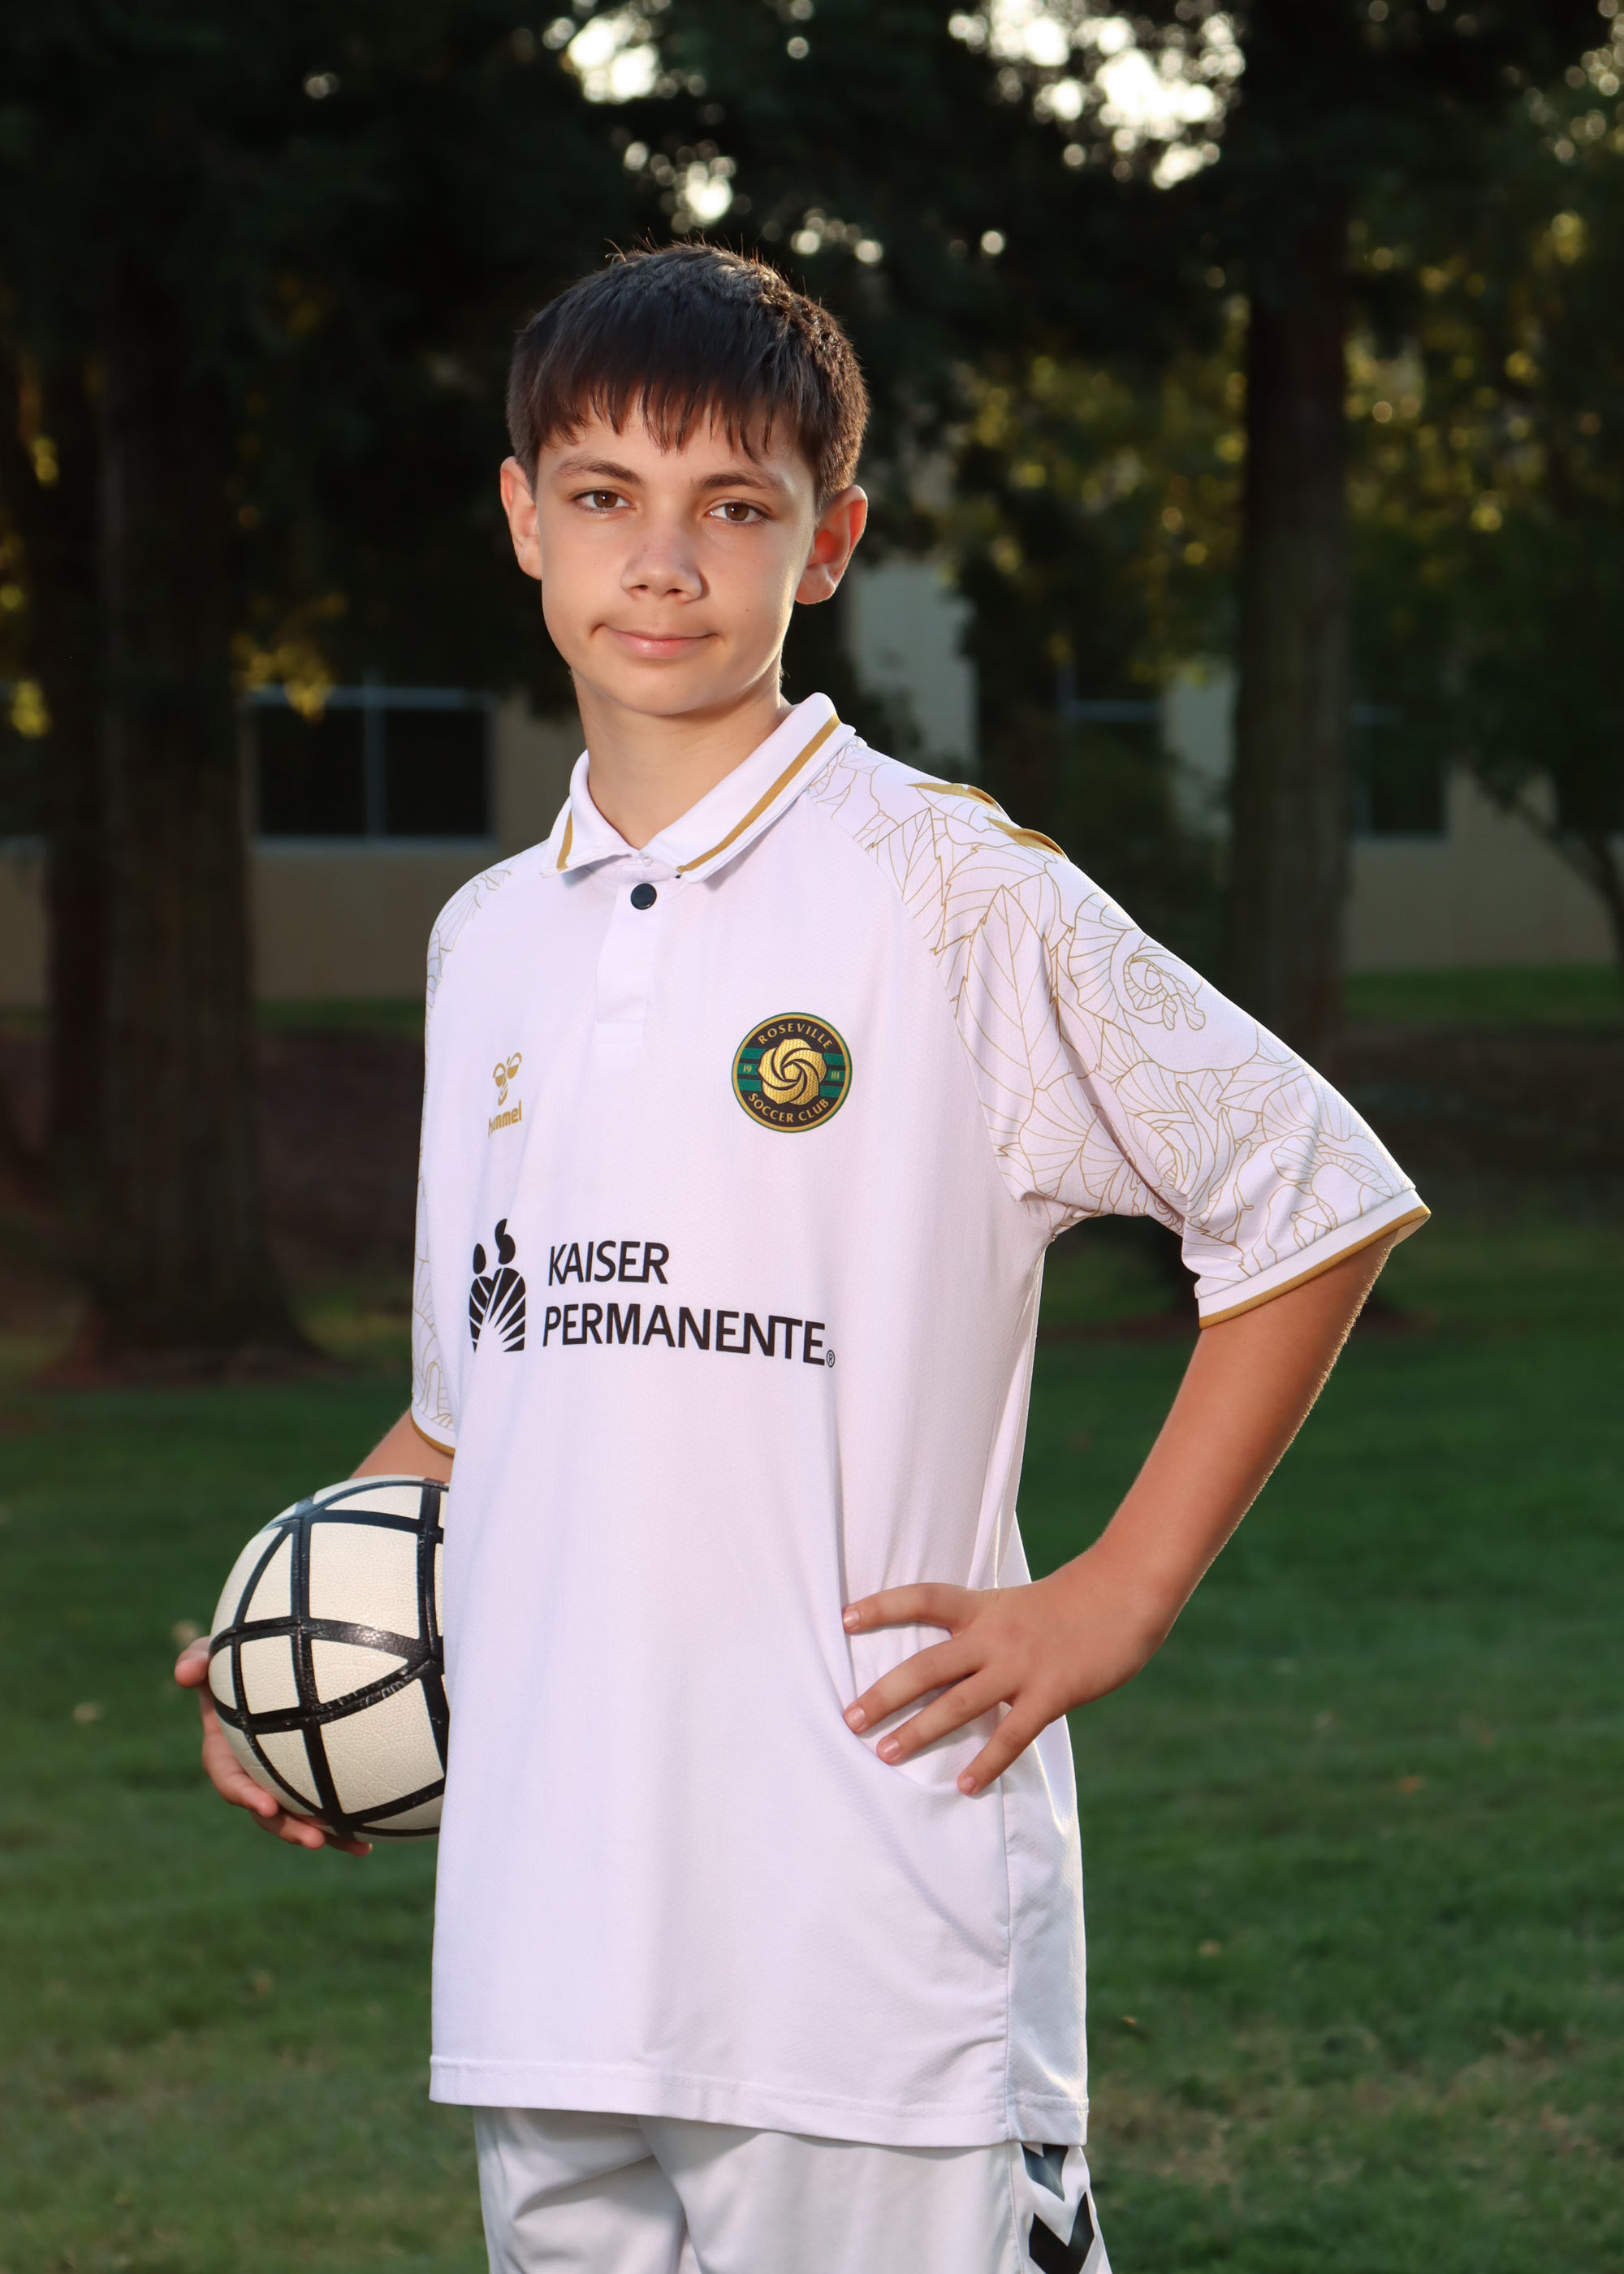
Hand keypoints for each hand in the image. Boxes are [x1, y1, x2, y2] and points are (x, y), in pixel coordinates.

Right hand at [174, 1638, 370, 1856]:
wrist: (268, 1660)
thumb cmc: (236, 1657)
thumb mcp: (211, 1655)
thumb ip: (197, 1659)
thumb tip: (183, 1672)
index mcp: (227, 1751)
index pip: (231, 1780)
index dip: (245, 1795)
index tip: (266, 1806)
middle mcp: (254, 1772)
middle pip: (268, 1811)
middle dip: (289, 1829)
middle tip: (314, 1840)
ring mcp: (283, 1777)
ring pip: (301, 1815)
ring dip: (326, 1834)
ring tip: (358, 1847)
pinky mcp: (311, 1775)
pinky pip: (326, 1802)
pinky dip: (347, 1820)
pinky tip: (372, 1838)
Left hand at [841, 1547, 1164, 1795]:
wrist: (1123, 1595)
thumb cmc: (1069, 1603)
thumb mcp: (1015, 1604)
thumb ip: (983, 1629)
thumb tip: (949, 1661)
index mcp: (982, 1608)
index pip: (922, 1599)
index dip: (882, 1607)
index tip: (844, 1618)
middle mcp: (993, 1636)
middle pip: (927, 1665)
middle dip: (885, 1693)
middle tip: (850, 1719)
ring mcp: (1021, 1666)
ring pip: (959, 1704)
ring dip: (920, 1731)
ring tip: (886, 1755)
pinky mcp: (1052, 1693)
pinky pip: (1012, 1734)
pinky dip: (988, 1762)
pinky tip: (966, 1785)